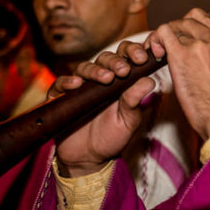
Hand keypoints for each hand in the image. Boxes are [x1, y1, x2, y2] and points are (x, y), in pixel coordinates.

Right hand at [52, 41, 157, 176]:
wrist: (89, 157)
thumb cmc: (113, 136)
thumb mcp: (129, 120)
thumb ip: (135, 100)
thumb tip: (149, 80)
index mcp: (119, 80)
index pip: (125, 56)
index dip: (133, 52)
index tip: (142, 58)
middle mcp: (99, 79)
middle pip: (105, 58)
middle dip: (116, 62)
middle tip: (124, 70)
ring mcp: (80, 87)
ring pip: (85, 67)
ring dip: (96, 70)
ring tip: (107, 78)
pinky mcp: (61, 98)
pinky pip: (60, 84)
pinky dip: (67, 81)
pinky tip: (77, 84)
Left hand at [149, 9, 209, 139]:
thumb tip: (205, 49)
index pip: (205, 20)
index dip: (191, 29)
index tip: (184, 41)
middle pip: (189, 19)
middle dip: (177, 31)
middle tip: (169, 47)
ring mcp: (199, 44)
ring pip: (175, 24)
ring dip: (165, 36)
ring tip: (161, 52)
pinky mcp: (181, 54)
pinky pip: (163, 33)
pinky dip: (156, 39)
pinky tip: (157, 54)